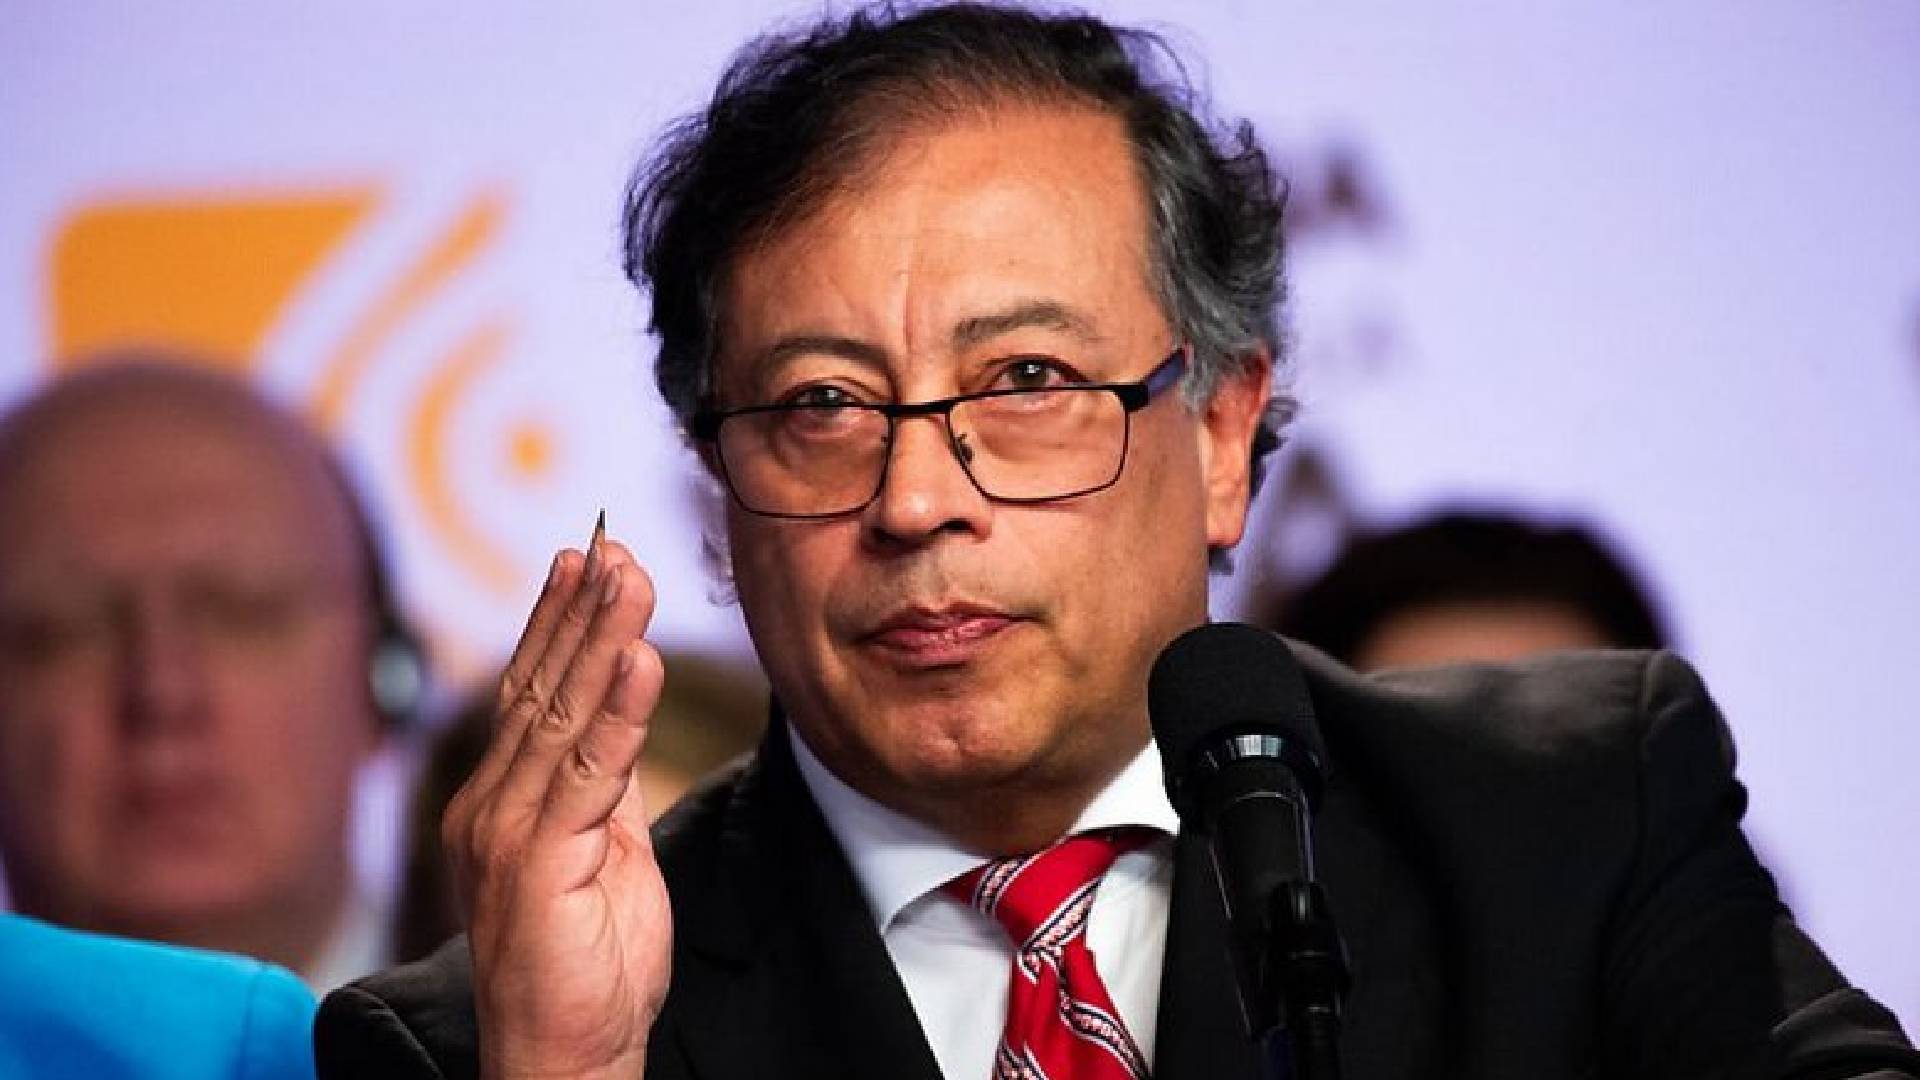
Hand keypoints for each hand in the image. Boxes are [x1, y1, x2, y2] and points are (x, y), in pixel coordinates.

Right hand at [444, 530, 669, 1079]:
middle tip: (608, 541)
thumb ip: (604, 784)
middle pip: (538, 687)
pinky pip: (588, 772)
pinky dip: (618, 710)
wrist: (566, 1055)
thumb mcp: (604, 853)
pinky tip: (641, 658)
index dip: (560, 622)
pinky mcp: (535, 862)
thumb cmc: (586, 966)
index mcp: (502, 801)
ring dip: (599, 638)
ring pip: (559, 714)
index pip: (531, 693)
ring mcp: (505, 833)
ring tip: (628, 574)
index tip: (588, 556)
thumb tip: (623, 712)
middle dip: (577, 610)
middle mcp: (489, 806)